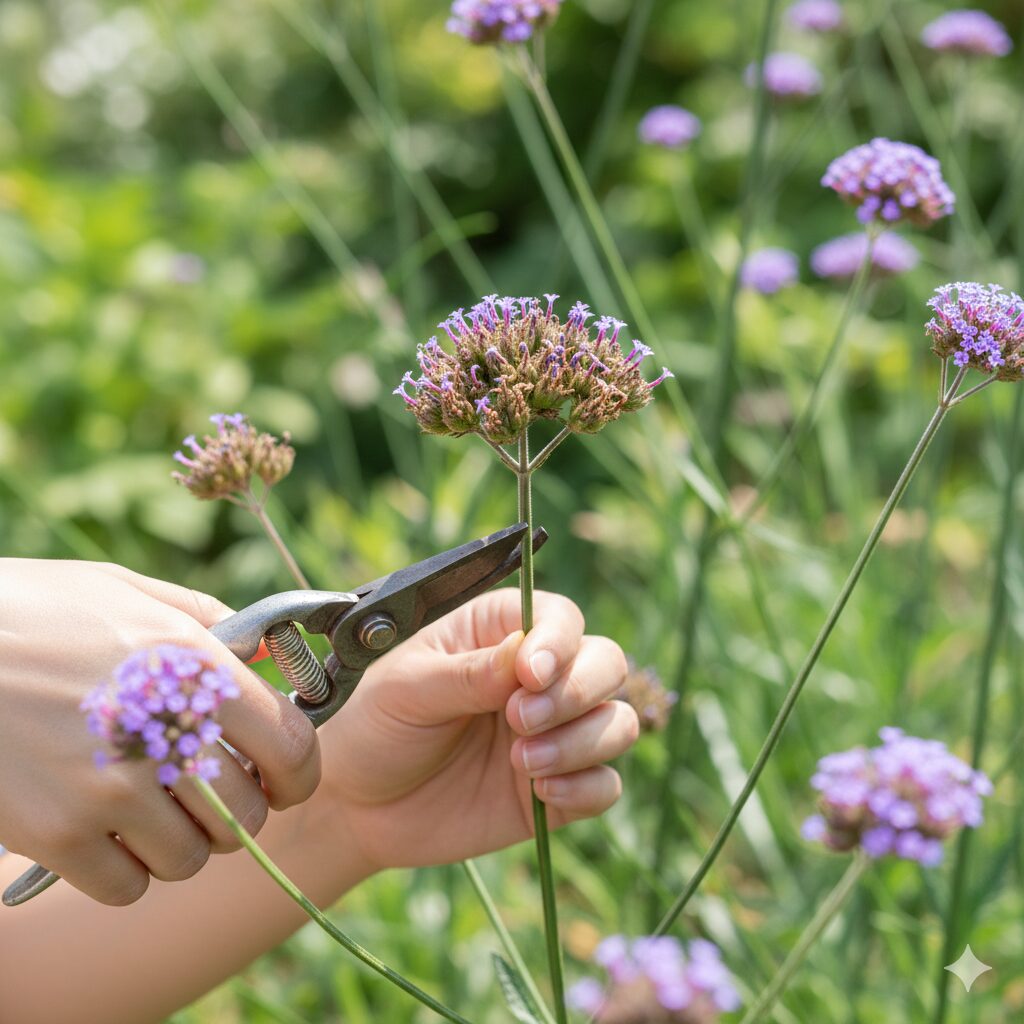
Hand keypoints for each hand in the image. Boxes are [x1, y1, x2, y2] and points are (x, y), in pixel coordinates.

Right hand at [0, 559, 319, 905]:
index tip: (284, 780)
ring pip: (190, 857)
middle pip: (244, 815)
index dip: (297, 773)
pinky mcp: (55, 834)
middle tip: (206, 790)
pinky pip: (127, 886)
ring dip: (181, 840)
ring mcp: (107, 790)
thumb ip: (208, 622)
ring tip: (151, 806)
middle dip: (236, 808)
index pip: (291, 747)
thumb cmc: (34, 611)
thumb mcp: (128, 592)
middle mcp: (161, 731)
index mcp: (191, 667)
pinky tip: (105, 831)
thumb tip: (266, 654)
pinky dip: (126, 869)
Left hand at [319, 588, 637, 872]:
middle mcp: (537, 679)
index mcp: (499, 633)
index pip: (561, 618)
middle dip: (576, 692)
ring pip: (617, 722)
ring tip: (521, 764)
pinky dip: (586, 788)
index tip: (530, 675)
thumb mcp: (406, 690)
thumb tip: (526, 657)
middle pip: (606, 663)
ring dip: (581, 742)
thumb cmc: (377, 727)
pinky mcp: (557, 790)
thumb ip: (468, 674)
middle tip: (518, 721)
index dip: (559, 642)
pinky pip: (605, 785)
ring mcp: (553, 734)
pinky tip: (540, 793)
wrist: (359, 807)